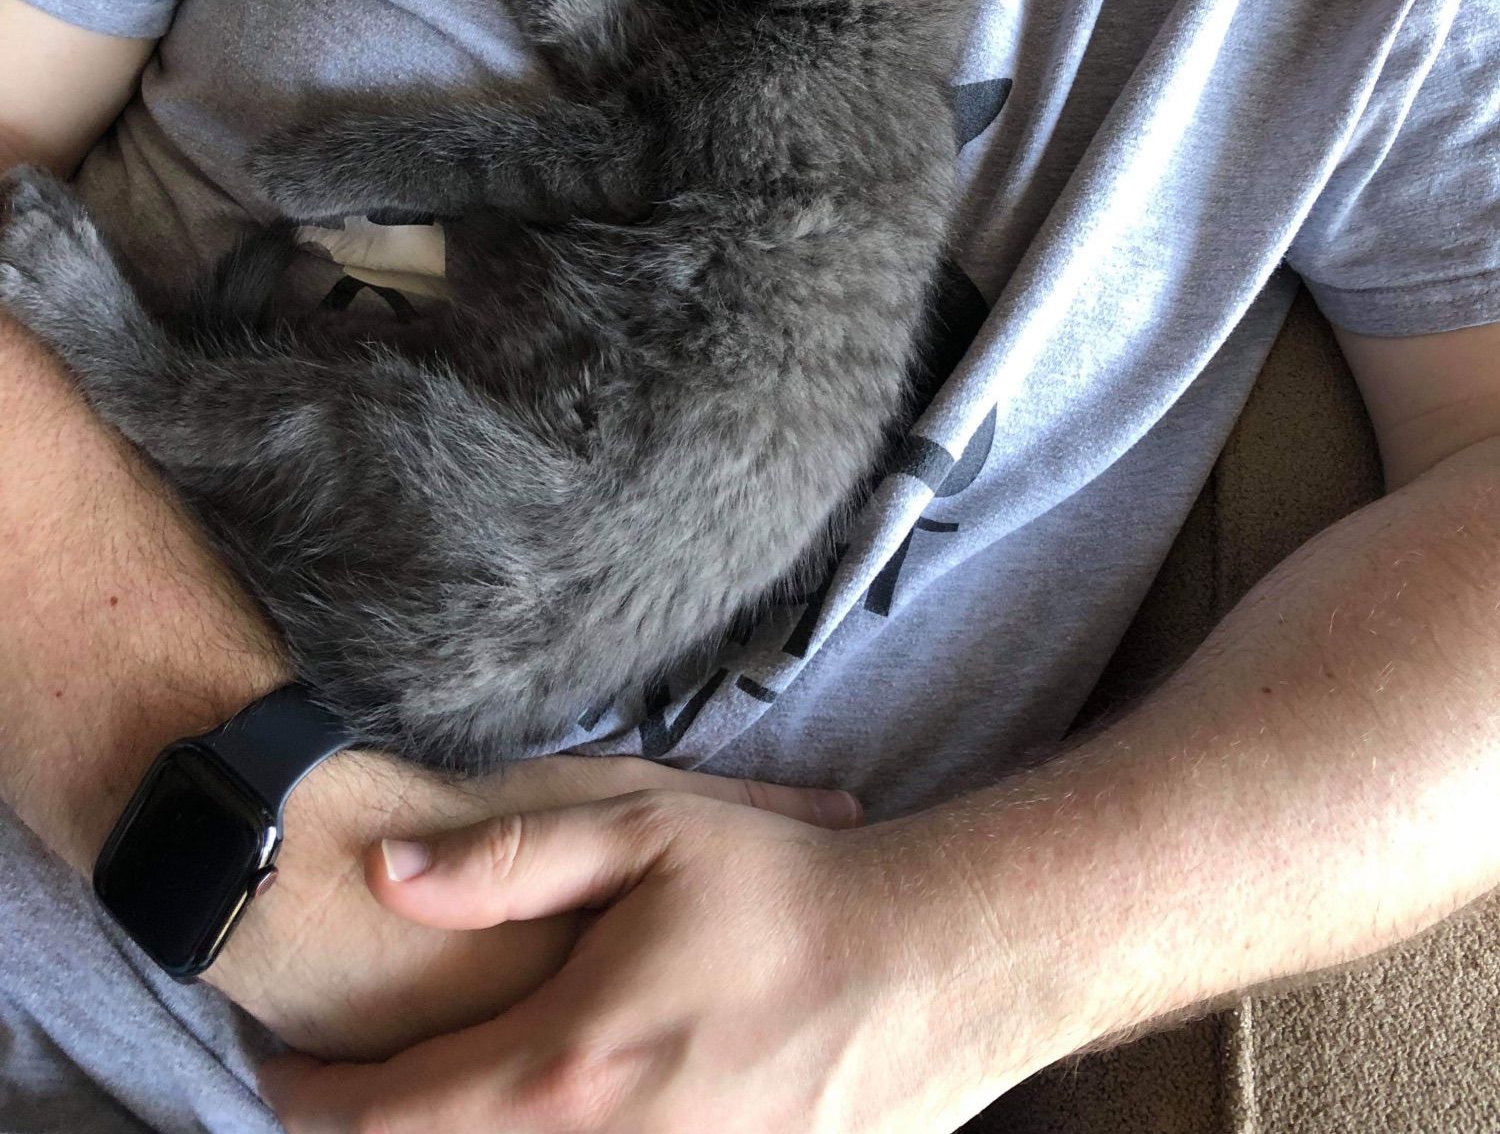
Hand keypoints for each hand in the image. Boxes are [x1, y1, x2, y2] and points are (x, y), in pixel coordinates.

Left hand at [208, 749, 871, 1062]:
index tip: (277, 1071)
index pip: (391, 1115)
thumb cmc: (785, 894)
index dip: (313, 1100)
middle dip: (381, 1128)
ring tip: (453, 1090)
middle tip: (345, 1089)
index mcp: (566, 1068)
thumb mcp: (647, 829)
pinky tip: (570, 1104)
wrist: (933, 970)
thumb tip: (382, 874)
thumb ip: (505, 858)